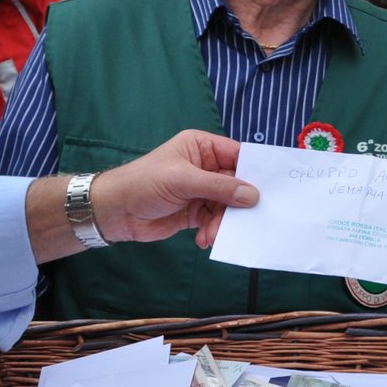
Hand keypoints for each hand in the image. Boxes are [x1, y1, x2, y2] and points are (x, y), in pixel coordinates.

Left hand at [88, 131, 257, 248]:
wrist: (114, 212)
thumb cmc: (144, 183)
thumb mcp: (183, 180)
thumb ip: (220, 187)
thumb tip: (253, 195)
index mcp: (202, 148)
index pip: (237, 155)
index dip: (254, 170)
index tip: (272, 187)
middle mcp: (205, 167)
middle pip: (236, 184)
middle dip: (238, 203)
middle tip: (247, 218)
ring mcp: (201, 191)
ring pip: (227, 206)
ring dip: (223, 221)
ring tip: (212, 233)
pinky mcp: (195, 212)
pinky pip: (215, 220)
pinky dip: (213, 230)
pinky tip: (204, 238)